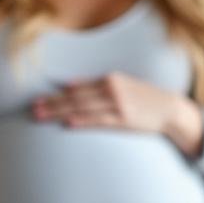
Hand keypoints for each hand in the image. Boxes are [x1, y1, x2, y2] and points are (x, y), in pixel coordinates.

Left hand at [31, 72, 203, 155]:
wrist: (169, 109)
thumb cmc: (143, 98)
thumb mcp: (121, 85)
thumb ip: (96, 85)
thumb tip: (70, 85)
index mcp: (110, 78)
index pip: (77, 88)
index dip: (56, 95)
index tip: (39, 99)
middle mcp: (111, 89)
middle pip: (75, 98)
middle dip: (53, 104)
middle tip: (34, 109)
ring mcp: (118, 105)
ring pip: (82, 109)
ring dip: (60, 112)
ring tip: (43, 117)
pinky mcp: (124, 120)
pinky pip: (99, 121)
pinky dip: (82, 121)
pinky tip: (68, 124)